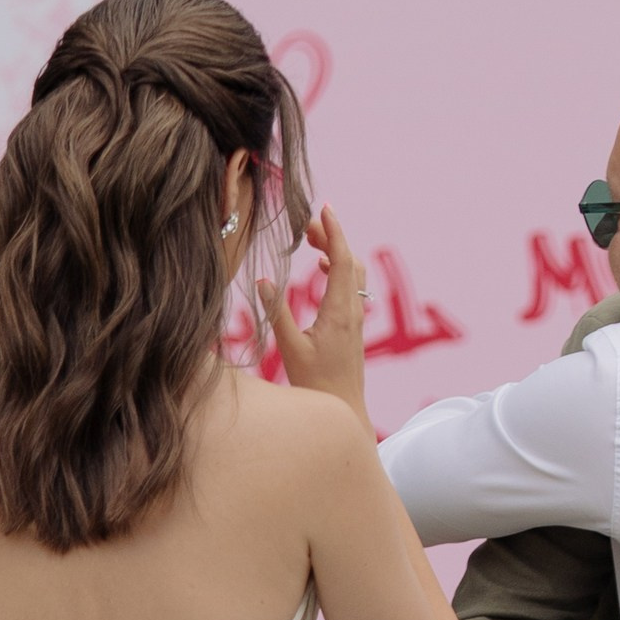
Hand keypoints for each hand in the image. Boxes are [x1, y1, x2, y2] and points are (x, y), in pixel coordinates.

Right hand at [267, 207, 370, 431]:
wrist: (343, 410)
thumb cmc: (316, 385)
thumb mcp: (290, 348)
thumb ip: (277, 313)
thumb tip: (263, 280)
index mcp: (339, 311)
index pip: (341, 260)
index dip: (334, 231)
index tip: (323, 209)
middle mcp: (352, 311)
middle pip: (349, 260)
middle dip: (332, 237)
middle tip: (308, 224)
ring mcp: (355, 318)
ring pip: (352, 273)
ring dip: (336, 252)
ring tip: (312, 240)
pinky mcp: (352, 326)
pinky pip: (350, 287)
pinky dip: (338, 270)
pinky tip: (320, 269)